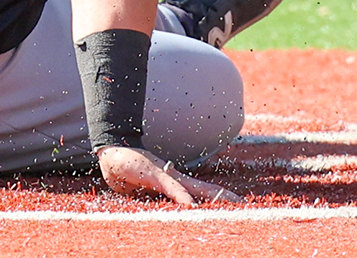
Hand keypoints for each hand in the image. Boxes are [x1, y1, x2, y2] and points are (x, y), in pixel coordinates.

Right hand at [96, 146, 241, 205]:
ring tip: (230, 203)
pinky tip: (190, 206)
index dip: (218, 198)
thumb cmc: (128, 171)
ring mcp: (166, 176)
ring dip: (212, 197)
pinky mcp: (153, 175)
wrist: (112, 150)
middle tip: (244, 204)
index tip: (235, 204)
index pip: (202, 192)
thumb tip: (170, 206)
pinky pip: (170, 188)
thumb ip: (159, 197)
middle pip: (205, 190)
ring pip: (195, 188)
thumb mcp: (146, 190)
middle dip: (224, 198)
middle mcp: (176, 179)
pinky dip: (181, 197)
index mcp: (175, 183)